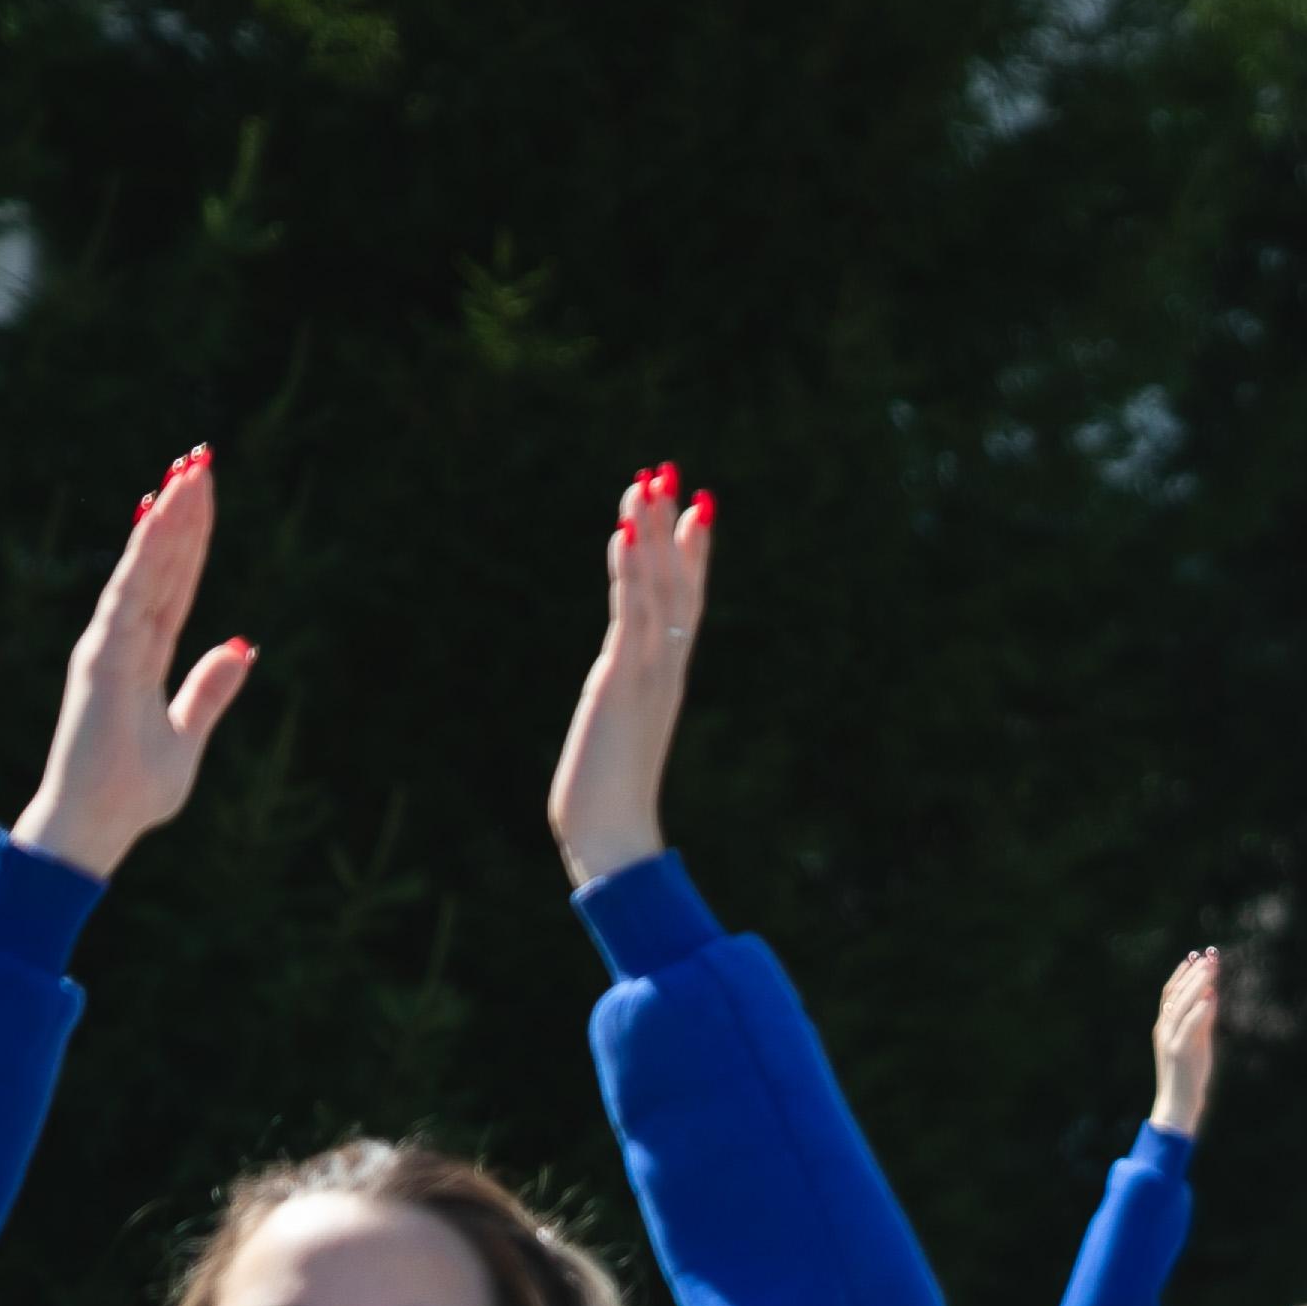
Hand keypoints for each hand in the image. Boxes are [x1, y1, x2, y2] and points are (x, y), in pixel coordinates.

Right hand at [12, 449, 258, 878]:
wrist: (97, 826)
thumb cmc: (134, 791)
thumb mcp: (188, 737)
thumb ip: (209, 691)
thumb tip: (241, 647)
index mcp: (145, 654)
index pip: (176, 584)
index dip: (190, 538)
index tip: (203, 493)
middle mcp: (123, 639)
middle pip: (163, 564)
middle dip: (182, 511)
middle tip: (200, 458)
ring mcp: (110, 644)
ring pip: (147, 568)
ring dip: (169, 519)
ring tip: (188, 472)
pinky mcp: (104, 657)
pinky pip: (132, 594)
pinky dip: (147, 554)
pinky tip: (162, 516)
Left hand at [549, 466, 712, 883]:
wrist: (613, 836)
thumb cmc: (610, 803)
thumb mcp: (618, 736)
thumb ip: (625, 707)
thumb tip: (620, 698)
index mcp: (668, 678)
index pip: (688, 603)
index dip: (693, 552)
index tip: (696, 504)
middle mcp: (667, 668)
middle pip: (679, 582)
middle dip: (674, 524)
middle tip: (666, 469)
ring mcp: (650, 673)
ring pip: (659, 588)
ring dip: (653, 530)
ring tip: (645, 480)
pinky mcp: (624, 682)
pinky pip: (632, 614)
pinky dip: (631, 571)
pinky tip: (625, 532)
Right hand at [1150, 948, 1222, 1136]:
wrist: (1178, 1104)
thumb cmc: (1188, 1074)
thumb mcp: (1196, 1042)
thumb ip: (1201, 1020)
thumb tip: (1211, 995)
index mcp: (1164, 1026)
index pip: (1170, 993)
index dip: (1181, 973)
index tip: (1195, 956)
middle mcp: (1164, 1029)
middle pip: (1176, 994)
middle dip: (1193, 974)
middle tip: (1208, 957)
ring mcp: (1170, 1040)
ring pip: (1181, 1005)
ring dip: (1197, 985)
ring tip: (1210, 969)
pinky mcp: (1180, 1052)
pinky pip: (1190, 1026)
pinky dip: (1199, 1010)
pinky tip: (1211, 997)